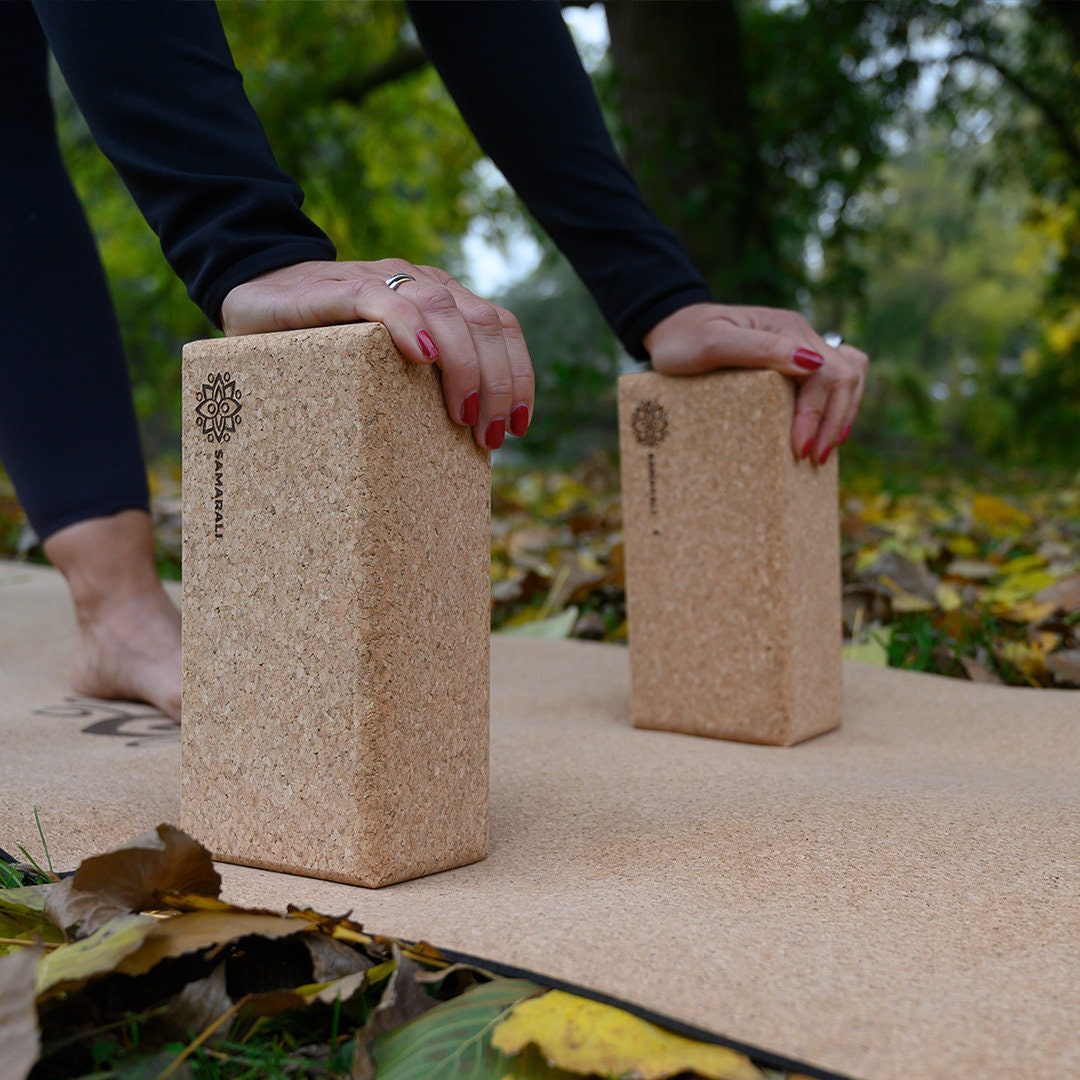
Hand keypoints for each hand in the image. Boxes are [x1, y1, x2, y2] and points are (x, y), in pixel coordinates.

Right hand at [220, 260, 534, 450]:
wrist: (254, 292)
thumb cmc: (325, 342)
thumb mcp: (385, 363)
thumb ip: (421, 383)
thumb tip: (463, 440)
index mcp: (441, 299)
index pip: (499, 327)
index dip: (519, 374)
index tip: (521, 425)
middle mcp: (421, 283)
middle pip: (483, 323)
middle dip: (499, 383)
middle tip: (492, 435)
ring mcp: (382, 280)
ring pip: (444, 311)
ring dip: (464, 366)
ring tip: (464, 415)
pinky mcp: (340, 288)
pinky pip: (382, 299)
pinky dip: (409, 324)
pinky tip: (423, 357)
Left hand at [642, 303, 867, 464]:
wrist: (670, 330)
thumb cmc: (685, 339)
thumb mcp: (712, 342)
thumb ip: (759, 348)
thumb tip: (811, 362)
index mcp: (788, 328)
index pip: (825, 374)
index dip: (817, 415)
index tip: (799, 449)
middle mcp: (801, 336)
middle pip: (845, 377)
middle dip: (834, 421)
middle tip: (814, 459)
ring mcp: (800, 348)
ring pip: (848, 377)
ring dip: (842, 414)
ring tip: (824, 450)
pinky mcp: (794, 363)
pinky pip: (832, 382)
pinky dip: (835, 406)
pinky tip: (823, 431)